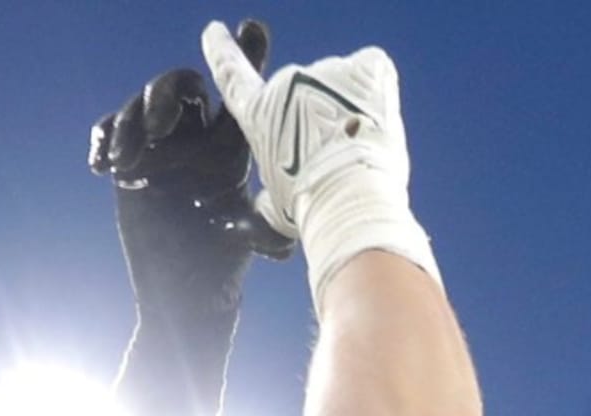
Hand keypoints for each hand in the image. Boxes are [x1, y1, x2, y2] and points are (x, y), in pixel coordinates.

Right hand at [90, 19, 293, 322]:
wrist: (187, 298)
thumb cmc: (222, 267)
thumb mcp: (244, 233)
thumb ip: (257, 224)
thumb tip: (282, 238)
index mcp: (227, 145)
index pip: (235, 90)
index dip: (244, 54)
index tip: (253, 27)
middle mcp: (193, 142)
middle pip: (178, 88)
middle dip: (163, 98)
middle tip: (158, 130)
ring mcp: (159, 153)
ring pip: (140, 108)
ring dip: (130, 125)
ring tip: (126, 162)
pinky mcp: (128, 169)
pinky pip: (109, 135)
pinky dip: (102, 139)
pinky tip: (102, 166)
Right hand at [200, 22, 438, 306]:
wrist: (350, 197)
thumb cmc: (309, 209)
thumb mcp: (276, 209)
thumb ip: (268, 197)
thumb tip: (263, 204)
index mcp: (260, 115)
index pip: (234, 77)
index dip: (222, 53)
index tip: (214, 31)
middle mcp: (288, 83)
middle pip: (305, 96)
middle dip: (319, 121)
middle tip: (334, 158)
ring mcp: (328, 69)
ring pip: (340, 88)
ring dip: (348, 112)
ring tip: (357, 149)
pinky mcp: (366, 65)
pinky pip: (372, 69)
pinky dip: (376, 91)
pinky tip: (374, 120)